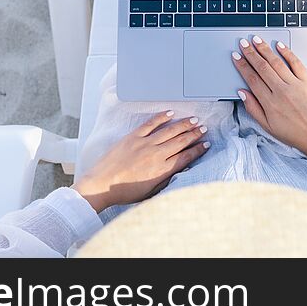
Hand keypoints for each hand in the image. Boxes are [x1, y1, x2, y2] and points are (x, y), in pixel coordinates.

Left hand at [72, 111, 208, 211]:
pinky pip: (151, 124)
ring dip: (184, 124)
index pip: (186, 156)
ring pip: (170, 131)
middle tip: (204, 129)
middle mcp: (156, 155)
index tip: (206, 144)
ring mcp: (144, 144)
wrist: (101, 185)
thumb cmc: (123, 191)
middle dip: (195, 134)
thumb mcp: (149, 191)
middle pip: (181, 141)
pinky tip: (171, 113)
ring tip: (194, 120)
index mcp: (161, 170)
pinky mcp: (133, 137)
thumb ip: (165, 180)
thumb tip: (178, 171)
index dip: (198, 149)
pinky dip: (161, 117)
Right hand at [232, 36, 306, 164]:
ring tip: (257, 40)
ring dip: (265, 49)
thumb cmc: (293, 133)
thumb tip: (242, 93)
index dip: (242, 66)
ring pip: (277, 62)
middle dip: (251, 53)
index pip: (252, 78)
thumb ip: (253, 108)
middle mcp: (281, 91)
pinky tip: (279, 45)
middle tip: (244, 43)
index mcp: (270, 103)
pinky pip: (296, 63)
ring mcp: (295, 85)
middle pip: (262, 67)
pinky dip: (287, 53)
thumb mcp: (267, 126)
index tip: (237, 57)